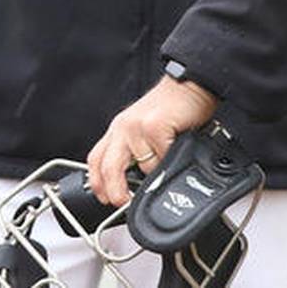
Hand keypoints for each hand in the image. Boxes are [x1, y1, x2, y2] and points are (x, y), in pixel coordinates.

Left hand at [87, 76, 218, 206]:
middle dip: (115, 191)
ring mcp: (137, 127)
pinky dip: (170, 159)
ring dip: (157, 172)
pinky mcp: (154, 126)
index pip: (96, 159)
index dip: (97, 183)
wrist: (190, 84)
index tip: (104, 199)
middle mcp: (123, 127)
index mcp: (118, 129)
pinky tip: (175, 147)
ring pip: (143, 167)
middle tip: (123, 203)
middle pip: (109, 168)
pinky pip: (161, 158)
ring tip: (167, 159)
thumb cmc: (172, 107)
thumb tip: (136, 184)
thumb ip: (137, 152)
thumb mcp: (144, 129)